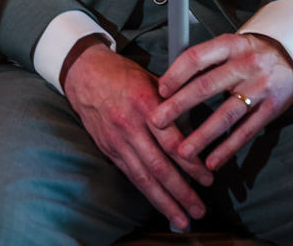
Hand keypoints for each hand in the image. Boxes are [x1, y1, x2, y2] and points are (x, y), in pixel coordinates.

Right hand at [63, 45, 210, 230]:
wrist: (84, 73)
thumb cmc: (123, 74)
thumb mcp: (152, 80)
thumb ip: (174, 104)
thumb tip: (200, 127)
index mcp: (145, 104)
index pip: (171, 141)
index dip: (191, 164)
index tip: (208, 179)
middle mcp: (129, 125)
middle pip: (158, 166)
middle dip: (181, 191)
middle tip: (199, 209)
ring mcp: (117, 140)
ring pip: (143, 177)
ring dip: (164, 201)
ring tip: (182, 219)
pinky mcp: (108, 149)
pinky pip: (130, 175)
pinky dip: (147, 192)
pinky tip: (160, 204)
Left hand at [150, 33, 292, 173]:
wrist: (290, 55)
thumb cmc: (249, 53)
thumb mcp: (228, 47)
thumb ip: (204, 62)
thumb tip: (167, 84)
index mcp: (230, 45)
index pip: (196, 57)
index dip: (175, 74)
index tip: (160, 91)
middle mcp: (246, 64)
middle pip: (206, 86)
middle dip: (178, 106)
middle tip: (157, 122)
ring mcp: (261, 87)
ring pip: (226, 114)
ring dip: (202, 135)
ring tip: (183, 152)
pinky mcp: (273, 109)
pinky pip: (247, 131)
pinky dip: (228, 148)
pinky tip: (212, 161)